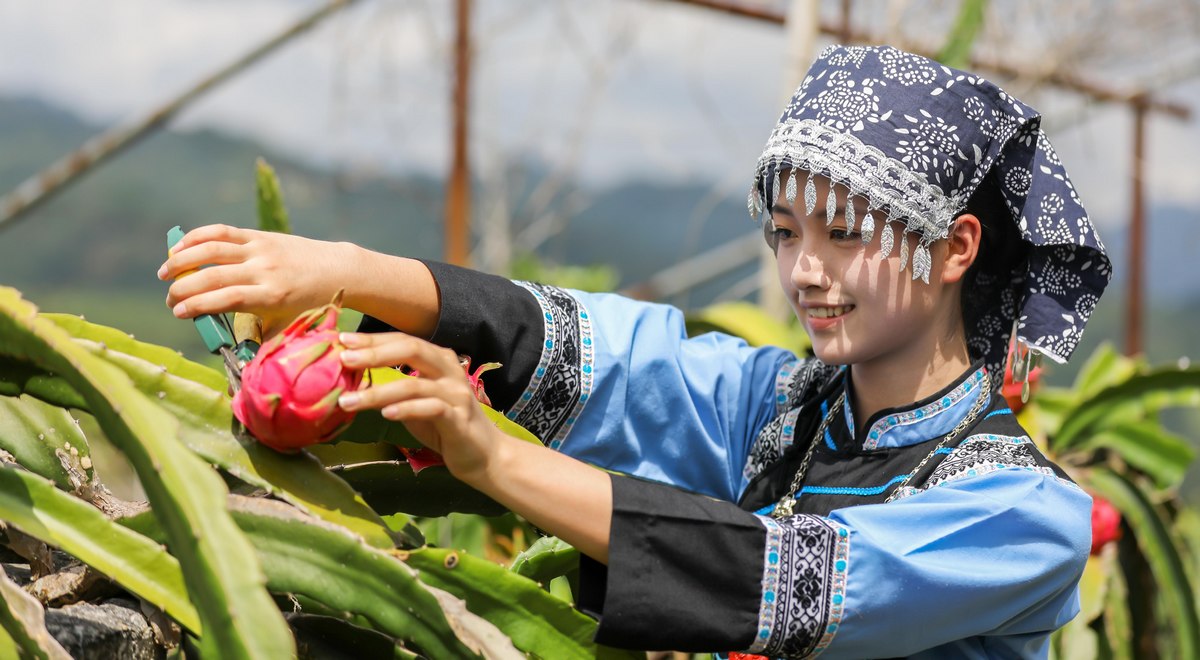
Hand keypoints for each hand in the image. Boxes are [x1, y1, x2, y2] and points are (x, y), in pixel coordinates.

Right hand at [159, 224, 351, 336]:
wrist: (337, 271)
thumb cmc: (310, 305)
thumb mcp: (290, 327)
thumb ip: (263, 343)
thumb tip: (239, 371)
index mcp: (272, 297)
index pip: (227, 299)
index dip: (198, 305)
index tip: (178, 313)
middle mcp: (264, 270)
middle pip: (213, 276)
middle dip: (184, 288)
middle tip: (169, 300)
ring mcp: (260, 250)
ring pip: (212, 249)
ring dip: (182, 259)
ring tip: (164, 273)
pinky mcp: (259, 235)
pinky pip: (222, 231)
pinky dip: (196, 237)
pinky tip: (179, 248)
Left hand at [335, 332, 504, 482]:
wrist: (482, 455)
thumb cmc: (444, 427)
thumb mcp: (414, 403)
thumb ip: (392, 389)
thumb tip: (353, 381)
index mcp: (439, 360)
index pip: (403, 341)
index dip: (373, 340)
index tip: (343, 341)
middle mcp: (450, 371)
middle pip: (413, 350)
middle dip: (375, 353)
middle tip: (344, 359)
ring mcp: (457, 394)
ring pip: (415, 385)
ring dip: (378, 393)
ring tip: (348, 401)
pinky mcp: (459, 419)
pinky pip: (431, 409)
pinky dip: (407, 410)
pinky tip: (386, 414)